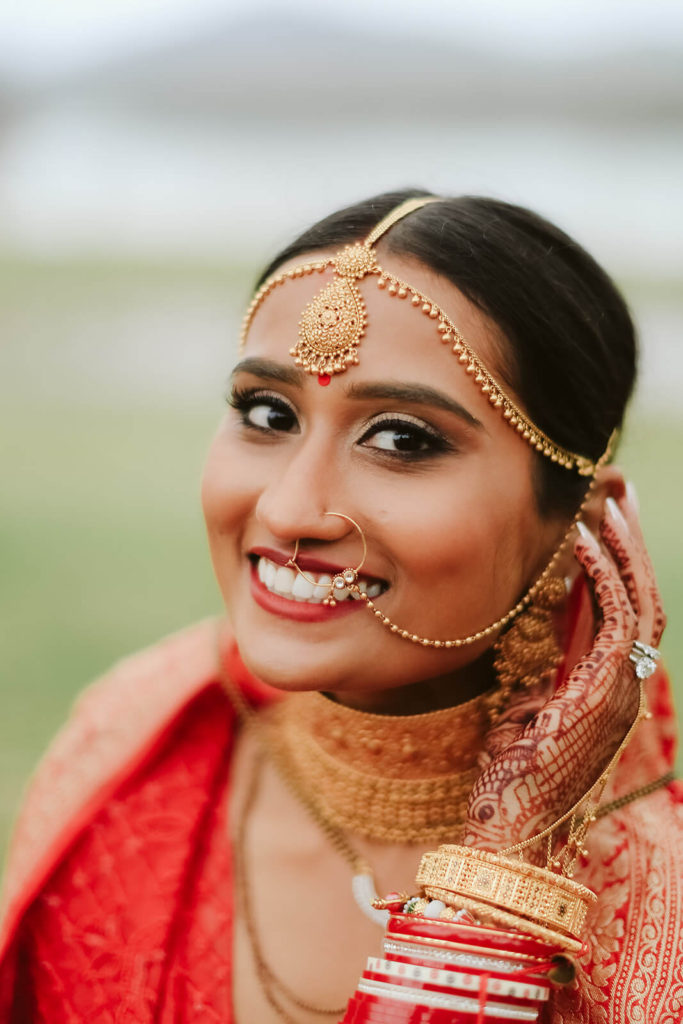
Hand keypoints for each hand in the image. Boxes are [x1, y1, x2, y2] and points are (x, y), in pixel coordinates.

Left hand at [463, 488, 664, 852]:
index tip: (604, 514)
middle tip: (617, 489)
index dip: (621, 558)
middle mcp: (625, 685)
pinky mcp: (605, 691)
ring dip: (623, 545)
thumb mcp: (528, 702)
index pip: (627, 609)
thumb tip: (534, 611)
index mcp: (608, 687)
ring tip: (604, 499)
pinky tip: (583, 539)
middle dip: (631, 539)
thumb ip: (543, 660)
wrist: (510, 829)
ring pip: (640, 599)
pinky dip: (605, 574)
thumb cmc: (508, 774)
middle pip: (644, 595)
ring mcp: (621, 689)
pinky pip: (617, 617)